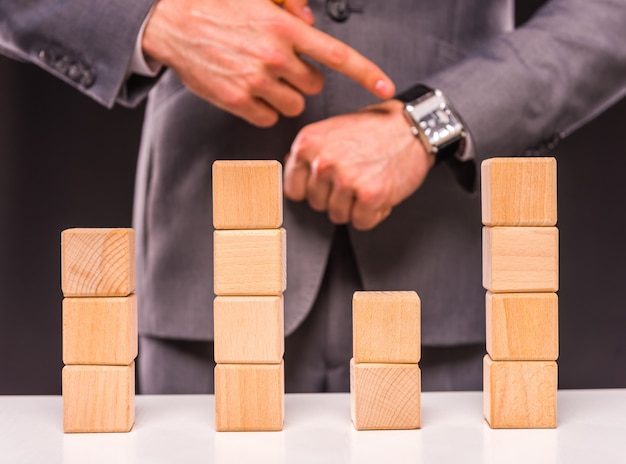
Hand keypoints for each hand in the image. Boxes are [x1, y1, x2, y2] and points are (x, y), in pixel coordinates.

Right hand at [142, 0, 394, 126]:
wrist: (172, 23)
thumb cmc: (216, 7)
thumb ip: (290, 6)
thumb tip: (311, 25)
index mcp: (285, 29)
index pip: (337, 56)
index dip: (366, 73)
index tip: (386, 88)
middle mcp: (275, 56)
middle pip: (314, 87)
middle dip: (303, 79)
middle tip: (280, 66)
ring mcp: (256, 81)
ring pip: (294, 106)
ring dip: (285, 97)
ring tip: (262, 78)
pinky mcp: (237, 101)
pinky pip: (268, 118)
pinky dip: (264, 109)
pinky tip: (249, 91)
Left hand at [284, 99, 434, 229]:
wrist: (413, 126)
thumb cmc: (375, 129)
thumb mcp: (332, 130)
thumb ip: (311, 153)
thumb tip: (290, 168)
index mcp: (307, 143)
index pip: (292, 189)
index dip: (312, 190)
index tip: (327, 184)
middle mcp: (322, 162)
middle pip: (316, 204)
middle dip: (336, 197)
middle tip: (356, 177)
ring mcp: (346, 179)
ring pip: (337, 215)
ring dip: (355, 206)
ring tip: (369, 182)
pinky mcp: (370, 195)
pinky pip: (361, 222)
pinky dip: (373, 213)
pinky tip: (381, 192)